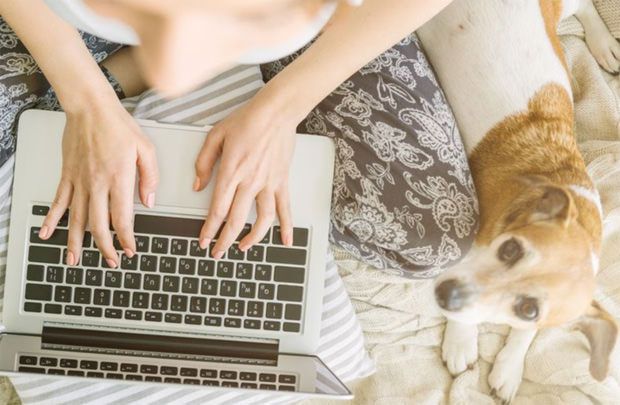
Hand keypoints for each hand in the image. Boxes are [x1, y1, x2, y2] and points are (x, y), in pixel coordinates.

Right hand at [39, 97, 158, 266]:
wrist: (90, 107)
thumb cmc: (119, 125)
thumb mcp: (146, 149)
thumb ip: (150, 177)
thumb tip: (149, 202)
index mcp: (119, 178)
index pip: (122, 218)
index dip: (125, 238)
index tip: (130, 250)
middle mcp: (97, 183)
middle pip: (98, 224)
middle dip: (104, 247)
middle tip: (110, 261)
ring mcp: (79, 181)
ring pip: (76, 218)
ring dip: (76, 242)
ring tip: (75, 260)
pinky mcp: (67, 175)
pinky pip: (58, 201)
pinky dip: (52, 219)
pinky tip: (46, 233)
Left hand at [194, 90, 296, 257]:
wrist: (276, 112)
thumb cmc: (247, 120)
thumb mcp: (215, 136)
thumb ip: (204, 163)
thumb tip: (197, 186)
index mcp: (231, 171)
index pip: (218, 208)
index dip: (209, 228)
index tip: (203, 240)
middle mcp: (250, 181)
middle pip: (236, 219)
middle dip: (225, 240)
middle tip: (217, 252)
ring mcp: (268, 183)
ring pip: (262, 219)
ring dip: (253, 238)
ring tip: (243, 248)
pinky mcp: (282, 181)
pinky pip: (285, 208)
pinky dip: (287, 226)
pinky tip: (286, 240)